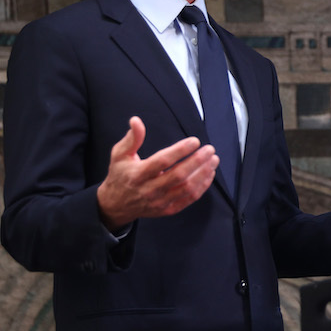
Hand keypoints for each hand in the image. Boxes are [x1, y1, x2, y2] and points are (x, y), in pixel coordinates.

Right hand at [96, 116, 219, 230]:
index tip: (195, 141)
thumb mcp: (119, 155)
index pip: (162, 161)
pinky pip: (189, 199)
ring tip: (213, 160)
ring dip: (203, 173)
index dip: (180, 150)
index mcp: (137, 174)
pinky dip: (202, 186)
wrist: (116, 205)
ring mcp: (160, 202)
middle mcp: (149, 189)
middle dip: (197, 161)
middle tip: (209, 149)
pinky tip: (209, 174)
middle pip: (179, 175)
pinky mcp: (168, 210)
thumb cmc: (120, 175)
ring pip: (187, 188)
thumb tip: (136, 120)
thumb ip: (131, 138)